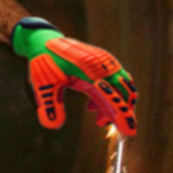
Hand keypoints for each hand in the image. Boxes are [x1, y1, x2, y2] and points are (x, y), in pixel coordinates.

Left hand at [11, 18, 137, 135]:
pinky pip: (117, 80)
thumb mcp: (43, 86)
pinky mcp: (104, 61)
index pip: (113, 98)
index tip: (129, 132)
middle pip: (125, 93)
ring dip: (115, 104)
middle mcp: (102, 65)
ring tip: (93, 114)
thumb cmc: (44, 62)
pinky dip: (112, 94)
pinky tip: (91, 104)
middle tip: (99, 122)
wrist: (44, 40)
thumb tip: (53, 125)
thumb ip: (50, 105)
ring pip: (123, 87)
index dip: (123, 116)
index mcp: (89, 72)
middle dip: (120, 112)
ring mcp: (105, 62)